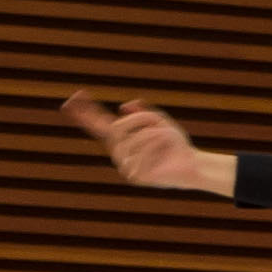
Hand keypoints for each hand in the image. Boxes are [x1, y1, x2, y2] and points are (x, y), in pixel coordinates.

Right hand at [64, 94, 225, 196]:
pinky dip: (157, 144)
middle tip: (158, 122)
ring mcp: (125, 165)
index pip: (99, 124)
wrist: (194, 165)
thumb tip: (124, 107)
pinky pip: (142, 152)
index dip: (87, 111)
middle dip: (140, 121)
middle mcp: (120, 153)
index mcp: (123, 140)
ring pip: (131, 139)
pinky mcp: (135, 176)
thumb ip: (144, 113)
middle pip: (117, 127)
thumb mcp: (161, 122)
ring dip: (153, 133)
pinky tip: (166, 150)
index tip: (77, 95)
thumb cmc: (177, 145)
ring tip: (167, 137)